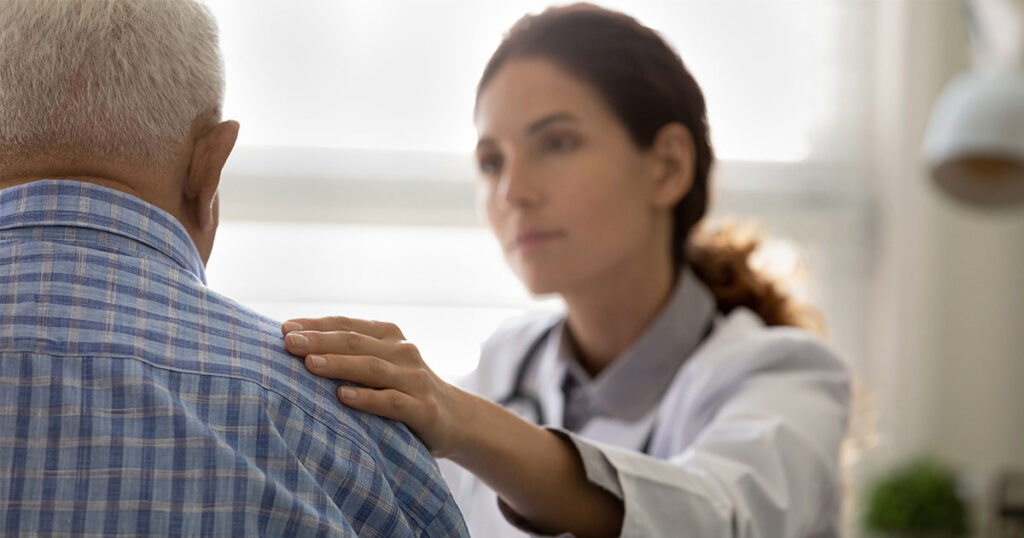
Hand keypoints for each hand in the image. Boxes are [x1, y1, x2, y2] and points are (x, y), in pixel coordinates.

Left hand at [281, 316, 464, 457]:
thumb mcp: (383, 365)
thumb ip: (352, 354)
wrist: (457, 419)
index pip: (347, 325)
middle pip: (356, 342)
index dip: (317, 324)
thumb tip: (297, 348)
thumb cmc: (404, 390)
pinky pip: (392, 402)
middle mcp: (403, 352)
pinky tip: (343, 397)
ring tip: (310, 364)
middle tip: (289, 342)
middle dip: (320, 341)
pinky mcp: (424, 409)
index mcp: (390, 336)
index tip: (284, 328)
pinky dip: (367, 398)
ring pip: (372, 368)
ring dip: (339, 364)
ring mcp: (415, 380)